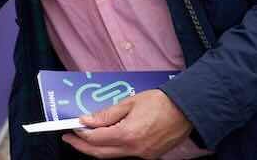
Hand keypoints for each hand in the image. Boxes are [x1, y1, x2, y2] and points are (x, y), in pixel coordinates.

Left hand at [61, 89, 191, 158]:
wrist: (186, 110)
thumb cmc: (159, 102)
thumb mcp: (128, 103)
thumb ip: (105, 114)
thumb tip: (86, 120)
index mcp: (127, 135)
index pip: (95, 139)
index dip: (80, 134)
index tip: (70, 128)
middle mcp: (134, 150)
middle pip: (101, 153)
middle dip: (82, 147)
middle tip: (70, 139)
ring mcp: (143, 155)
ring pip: (113, 156)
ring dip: (97, 149)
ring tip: (85, 138)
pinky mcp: (150, 156)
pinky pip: (125, 155)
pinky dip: (113, 149)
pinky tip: (106, 139)